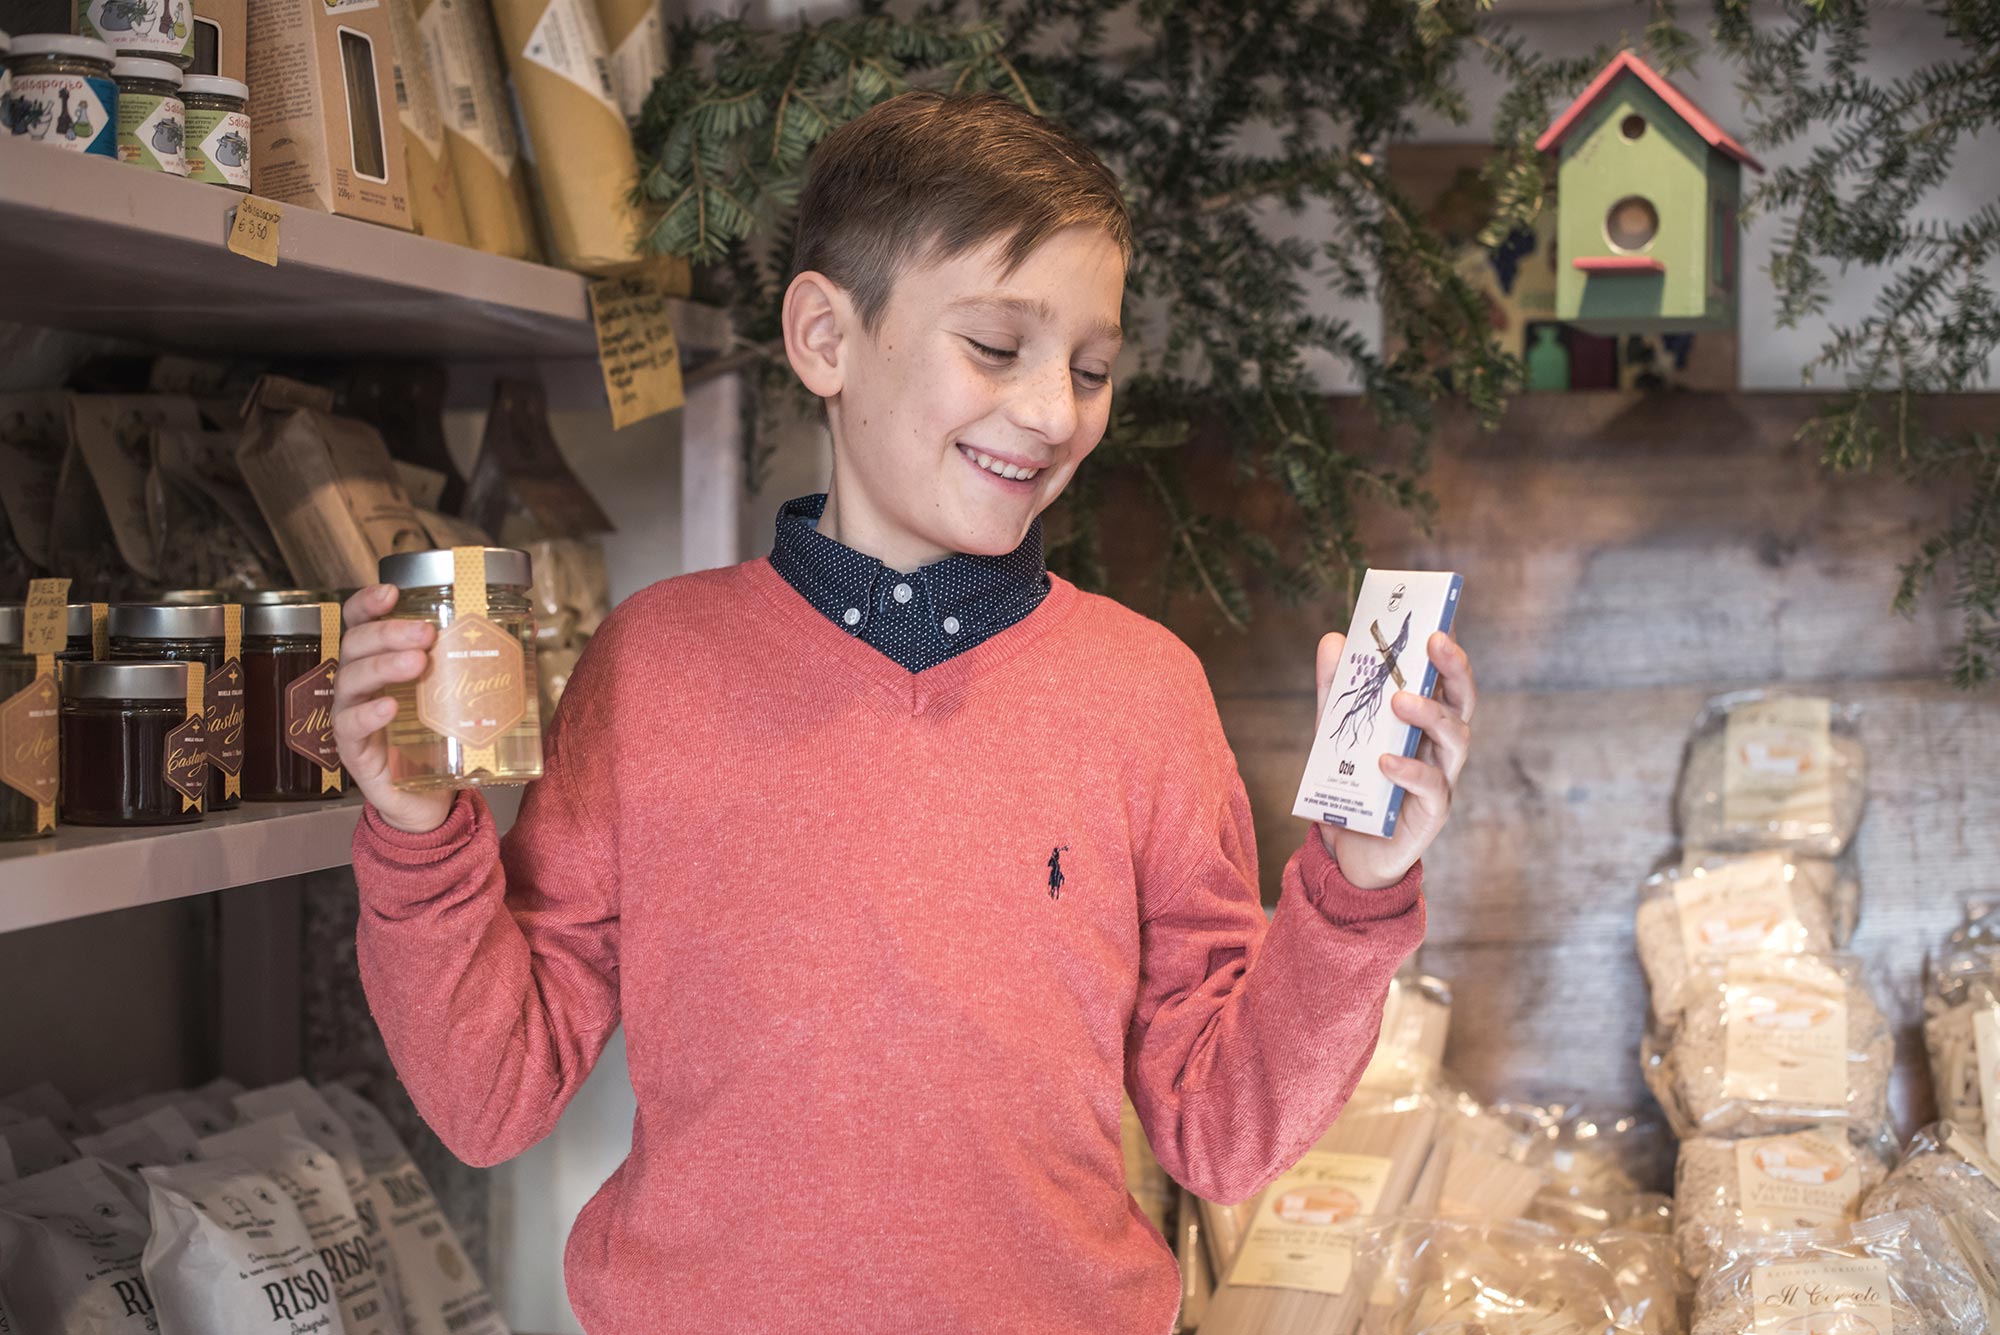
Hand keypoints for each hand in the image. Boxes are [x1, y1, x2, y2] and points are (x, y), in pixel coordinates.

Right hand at [330, 584, 453, 834]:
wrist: (430, 800)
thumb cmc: (440, 740)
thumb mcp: (456, 697)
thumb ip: (476, 666)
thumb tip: (527, 630)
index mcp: (379, 663)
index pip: (361, 624)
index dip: (368, 603)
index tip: (392, 592)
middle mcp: (359, 685)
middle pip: (356, 645)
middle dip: (389, 633)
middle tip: (425, 633)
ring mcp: (352, 717)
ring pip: (352, 681)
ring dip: (383, 665)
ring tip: (417, 662)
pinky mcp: (355, 752)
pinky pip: (350, 727)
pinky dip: (369, 713)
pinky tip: (390, 706)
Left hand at [1312, 630, 1475, 889]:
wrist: (1346, 850)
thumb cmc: (1353, 784)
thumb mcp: (1337, 730)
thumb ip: (1337, 688)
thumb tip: (1334, 639)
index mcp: (1426, 722)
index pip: (1445, 679)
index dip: (1447, 649)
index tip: (1440, 616)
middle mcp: (1441, 746)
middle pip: (1463, 701)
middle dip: (1454, 668)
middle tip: (1434, 641)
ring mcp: (1442, 778)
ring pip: (1456, 740)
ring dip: (1431, 715)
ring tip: (1400, 701)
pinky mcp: (1432, 813)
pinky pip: (1432, 787)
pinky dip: (1410, 771)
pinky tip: (1386, 761)